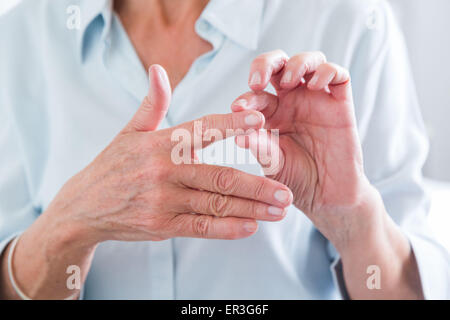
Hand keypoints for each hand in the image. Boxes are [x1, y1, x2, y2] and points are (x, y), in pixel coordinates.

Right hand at [47, 64, 292, 244]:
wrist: (83, 207)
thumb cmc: (112, 166)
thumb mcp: (129, 131)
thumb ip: (152, 103)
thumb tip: (158, 70)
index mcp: (159, 143)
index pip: (201, 130)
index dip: (232, 125)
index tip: (261, 123)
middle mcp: (163, 171)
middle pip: (219, 176)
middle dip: (257, 185)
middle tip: (286, 191)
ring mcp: (162, 201)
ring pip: (215, 204)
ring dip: (251, 208)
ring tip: (279, 209)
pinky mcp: (161, 225)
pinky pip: (200, 227)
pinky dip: (227, 228)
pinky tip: (250, 227)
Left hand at [231, 51, 378, 248]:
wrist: (327, 195)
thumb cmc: (296, 179)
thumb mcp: (274, 165)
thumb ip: (261, 148)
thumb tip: (238, 136)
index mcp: (270, 113)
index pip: (256, 94)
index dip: (245, 97)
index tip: (237, 108)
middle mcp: (291, 101)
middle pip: (278, 64)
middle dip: (265, 64)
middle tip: (257, 81)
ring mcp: (316, 99)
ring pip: (308, 61)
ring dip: (296, 63)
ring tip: (288, 81)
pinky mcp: (340, 103)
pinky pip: (338, 74)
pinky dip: (327, 71)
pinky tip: (315, 85)